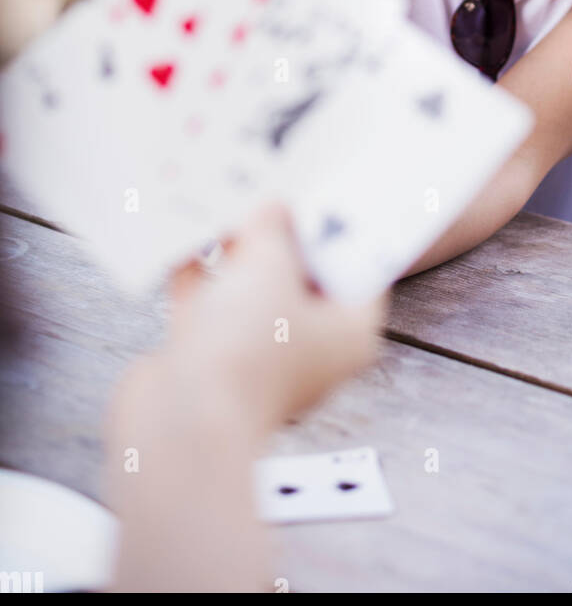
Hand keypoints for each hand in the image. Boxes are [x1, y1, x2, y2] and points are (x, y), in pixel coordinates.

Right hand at [116, 204, 384, 443]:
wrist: (178, 423)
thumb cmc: (247, 347)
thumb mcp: (269, 267)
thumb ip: (273, 230)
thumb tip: (274, 208)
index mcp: (347, 333)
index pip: (359, 271)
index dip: (344, 228)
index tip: (329, 187)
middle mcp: (307, 347)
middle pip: (300, 275)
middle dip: (280, 231)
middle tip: (270, 182)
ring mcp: (255, 355)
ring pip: (249, 287)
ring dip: (235, 247)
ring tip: (225, 193)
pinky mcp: (209, 359)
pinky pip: (207, 302)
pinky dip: (197, 269)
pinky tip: (185, 227)